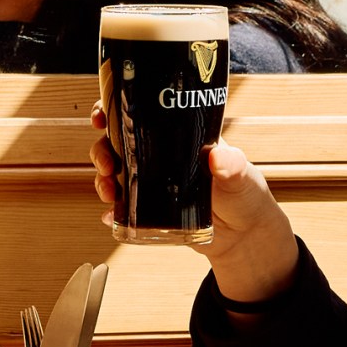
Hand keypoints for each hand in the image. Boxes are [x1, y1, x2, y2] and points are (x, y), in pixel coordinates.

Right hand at [89, 109, 299, 305]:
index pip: (141, 113)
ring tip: (108, 193)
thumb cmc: (246, 195)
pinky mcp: (151, 211)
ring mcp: (154, 183)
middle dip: (102, 150)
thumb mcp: (241, 176)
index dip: (115, 110)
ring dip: (103, 180)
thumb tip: (218, 155)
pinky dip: (113, 212)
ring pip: (116, 174)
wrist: (245, 236)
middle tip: (105, 164)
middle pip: (118, 144)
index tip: (101, 116)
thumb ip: (232, 166)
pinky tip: (111, 216)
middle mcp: (160, 157)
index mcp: (178, 137)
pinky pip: (124, 208)